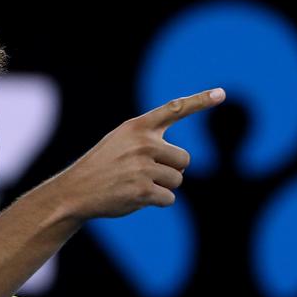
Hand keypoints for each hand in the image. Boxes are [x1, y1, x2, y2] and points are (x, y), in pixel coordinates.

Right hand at [64, 88, 225, 218]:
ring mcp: (142, 167)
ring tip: (135, 185)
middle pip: (184, 159)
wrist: (75, 191)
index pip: (175, 109)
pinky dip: (156, 202)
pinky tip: (135, 197)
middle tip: (144, 173)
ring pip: (177, 180)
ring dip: (162, 187)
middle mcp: (142, 143)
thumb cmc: (101, 166)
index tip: (221, 94)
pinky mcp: (142, 190)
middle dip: (171, 170)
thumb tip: (183, 161)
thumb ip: (148, 140)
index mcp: (136, 127)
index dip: (200, 101)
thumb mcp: (119, 142)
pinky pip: (169, 199)